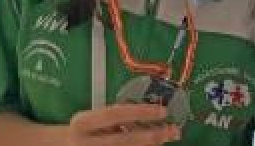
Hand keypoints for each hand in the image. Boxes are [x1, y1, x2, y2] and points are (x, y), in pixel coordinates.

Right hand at [66, 104, 180, 144]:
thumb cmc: (80, 130)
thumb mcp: (90, 119)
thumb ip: (112, 118)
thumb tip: (149, 115)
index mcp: (83, 123)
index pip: (114, 115)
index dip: (139, 112)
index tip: (162, 111)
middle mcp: (86, 142)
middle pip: (123, 141)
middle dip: (151, 137)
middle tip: (173, 131)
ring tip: (167, 139)